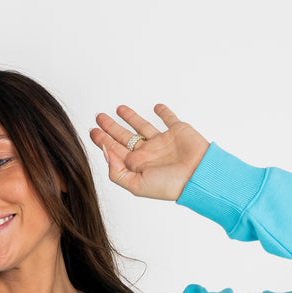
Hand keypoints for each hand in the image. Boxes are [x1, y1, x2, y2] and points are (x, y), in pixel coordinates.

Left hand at [90, 104, 209, 202]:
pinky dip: (163, 112)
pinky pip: (169, 118)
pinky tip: (156, 107)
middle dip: (111, 127)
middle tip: (99, 117)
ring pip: (142, 126)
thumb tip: (105, 154)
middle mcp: (149, 153)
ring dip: (130, 117)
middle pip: (124, 136)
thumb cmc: (170, 185)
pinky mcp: (178, 131)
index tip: (92, 131)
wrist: (199, 176)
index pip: (115, 150)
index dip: (102, 141)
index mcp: (138, 165)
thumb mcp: (137, 185)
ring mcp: (163, 141)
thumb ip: (117, 172)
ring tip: (118, 108)